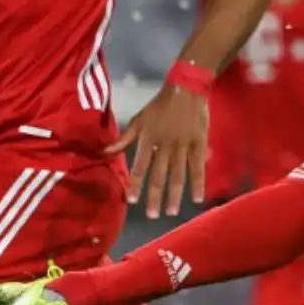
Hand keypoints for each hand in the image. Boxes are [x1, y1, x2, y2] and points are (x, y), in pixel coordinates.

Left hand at [108, 84, 209, 217]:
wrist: (187, 89)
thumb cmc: (160, 105)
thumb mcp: (139, 119)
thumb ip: (123, 138)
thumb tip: (104, 152)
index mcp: (148, 139)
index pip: (140, 166)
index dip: (135, 183)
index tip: (131, 200)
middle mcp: (165, 146)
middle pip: (160, 175)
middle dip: (155, 196)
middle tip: (153, 216)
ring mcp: (184, 146)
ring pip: (178, 175)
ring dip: (175, 195)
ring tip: (171, 212)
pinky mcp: (199, 145)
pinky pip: (198, 167)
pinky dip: (198, 183)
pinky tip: (197, 198)